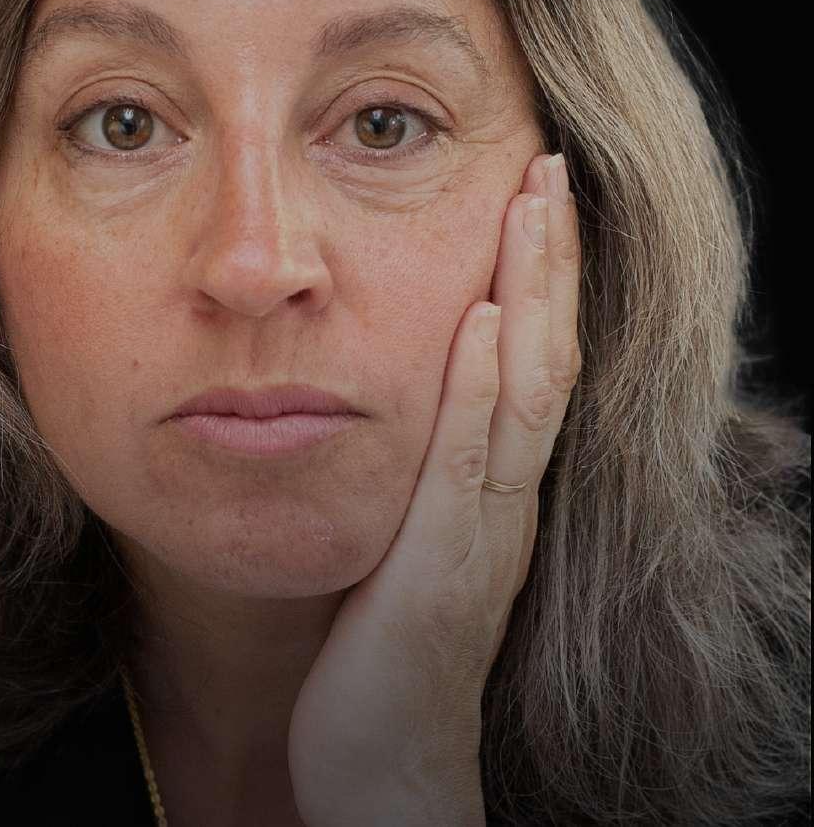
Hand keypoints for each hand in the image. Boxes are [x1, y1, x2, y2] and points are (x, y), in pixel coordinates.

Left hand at [287, 151, 581, 826]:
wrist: (385, 763)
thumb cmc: (382, 646)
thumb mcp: (403, 534)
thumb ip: (414, 466)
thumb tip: (398, 395)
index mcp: (491, 482)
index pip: (530, 356)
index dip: (539, 274)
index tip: (530, 194)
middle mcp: (504, 494)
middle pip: (544, 351)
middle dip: (547, 256)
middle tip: (546, 165)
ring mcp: (484, 528)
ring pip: (527, 389)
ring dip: (532, 292)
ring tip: (532, 205)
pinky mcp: (446, 566)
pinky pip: (472, 461)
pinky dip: (483, 387)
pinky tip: (485, 321)